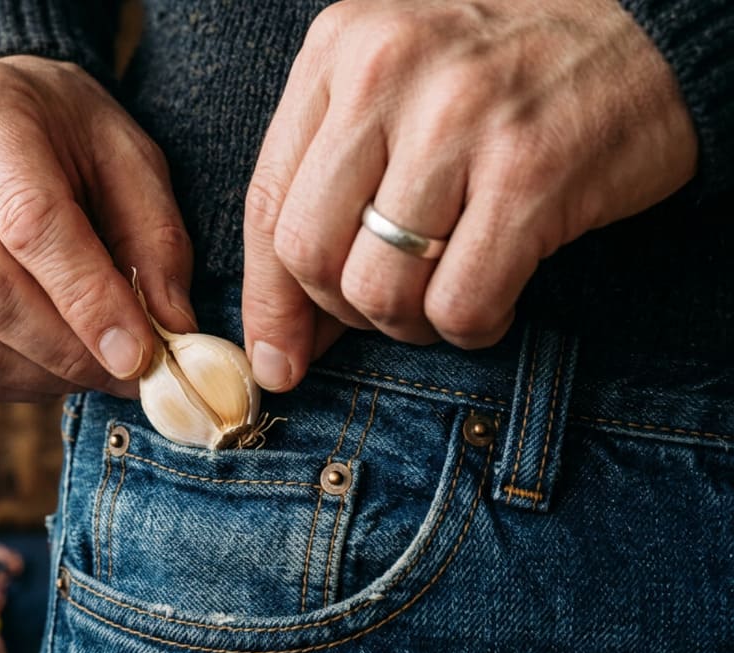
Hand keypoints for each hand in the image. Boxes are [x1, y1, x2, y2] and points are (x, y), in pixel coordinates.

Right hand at [0, 56, 194, 400]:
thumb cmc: (65, 132)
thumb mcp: (128, 154)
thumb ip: (156, 238)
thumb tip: (171, 329)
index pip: (28, 222)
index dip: (87, 298)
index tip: (138, 352)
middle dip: (70, 350)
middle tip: (131, 372)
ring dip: (44, 375)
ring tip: (99, 369)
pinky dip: (14, 382)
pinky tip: (56, 367)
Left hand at [242, 0, 697, 391]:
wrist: (644, 38)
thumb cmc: (501, 80)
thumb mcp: (392, 96)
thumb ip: (326, 191)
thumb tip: (279, 339)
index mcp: (338, 50)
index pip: (265, 204)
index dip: (268, 300)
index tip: (277, 357)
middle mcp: (386, 73)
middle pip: (308, 253)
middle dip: (341, 311)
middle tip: (386, 306)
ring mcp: (458, 121)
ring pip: (377, 290)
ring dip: (409, 323)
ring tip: (444, 294)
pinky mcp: (530, 173)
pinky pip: (459, 305)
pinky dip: (470, 327)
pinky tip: (494, 298)